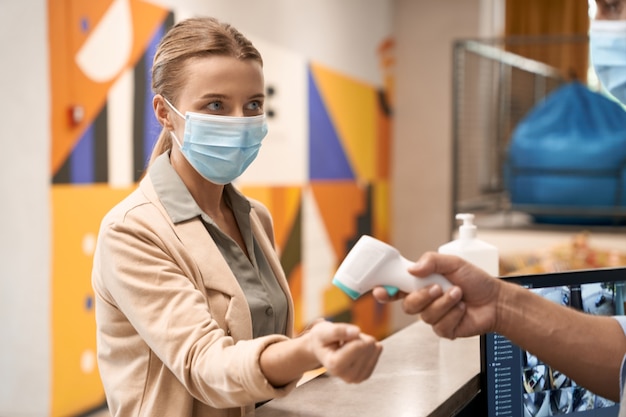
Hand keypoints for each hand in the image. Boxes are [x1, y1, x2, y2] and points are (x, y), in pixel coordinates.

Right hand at [307, 321, 381, 382]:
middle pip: (367, 346)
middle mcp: (347, 376)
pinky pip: (377, 352)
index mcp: (334, 366)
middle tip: (343, 341)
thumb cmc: (322, 338)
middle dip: (358, 337)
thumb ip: (338, 331)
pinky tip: (356, 349)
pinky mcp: (365, 376)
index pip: (358, 345)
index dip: (352, 333)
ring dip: (363, 341)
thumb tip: (356, 331)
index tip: (340, 336)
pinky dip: (369, 346)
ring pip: (374, 348)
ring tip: (348, 345)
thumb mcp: (324, 331)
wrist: (322, 349)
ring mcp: (357, 378)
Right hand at [373, 252, 500, 338]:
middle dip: (423, 296)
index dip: (385, 291)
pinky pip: (439, 326)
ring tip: (458, 294)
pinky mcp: (444, 330)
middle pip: (408, 305)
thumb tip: (412, 268)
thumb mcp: (453, 262)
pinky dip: (453, 314)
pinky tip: (461, 309)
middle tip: (438, 287)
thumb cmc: (476, 281)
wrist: (496, 301)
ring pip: (425, 316)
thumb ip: (431, 261)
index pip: (397, 288)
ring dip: (444, 303)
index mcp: (421, 283)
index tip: (379, 291)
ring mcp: (434, 317)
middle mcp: (425, 301)